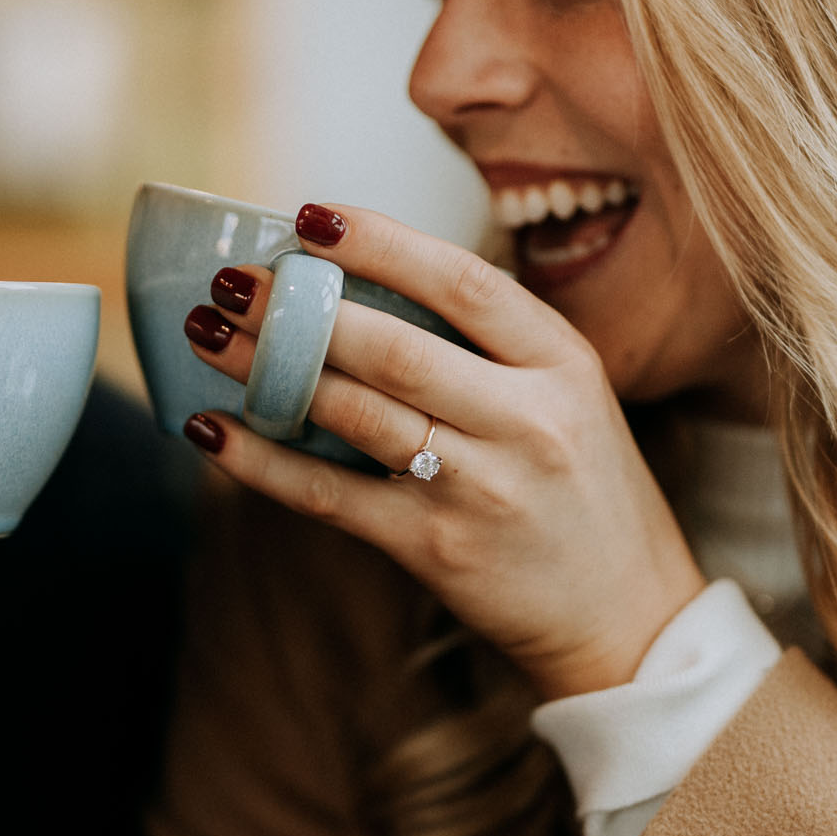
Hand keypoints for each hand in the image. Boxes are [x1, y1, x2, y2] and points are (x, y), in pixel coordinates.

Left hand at [181, 203, 706, 701]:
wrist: (627, 618)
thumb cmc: (585, 494)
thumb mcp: (571, 397)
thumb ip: (491, 346)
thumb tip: (367, 284)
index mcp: (563, 362)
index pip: (462, 281)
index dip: (380, 242)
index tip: (312, 216)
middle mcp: (526, 418)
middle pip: (393, 345)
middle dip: (300, 306)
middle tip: (234, 281)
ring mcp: (479, 486)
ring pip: (355, 412)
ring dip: (268, 369)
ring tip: (209, 334)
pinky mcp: (435, 545)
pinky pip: (329, 494)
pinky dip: (263, 461)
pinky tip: (213, 430)